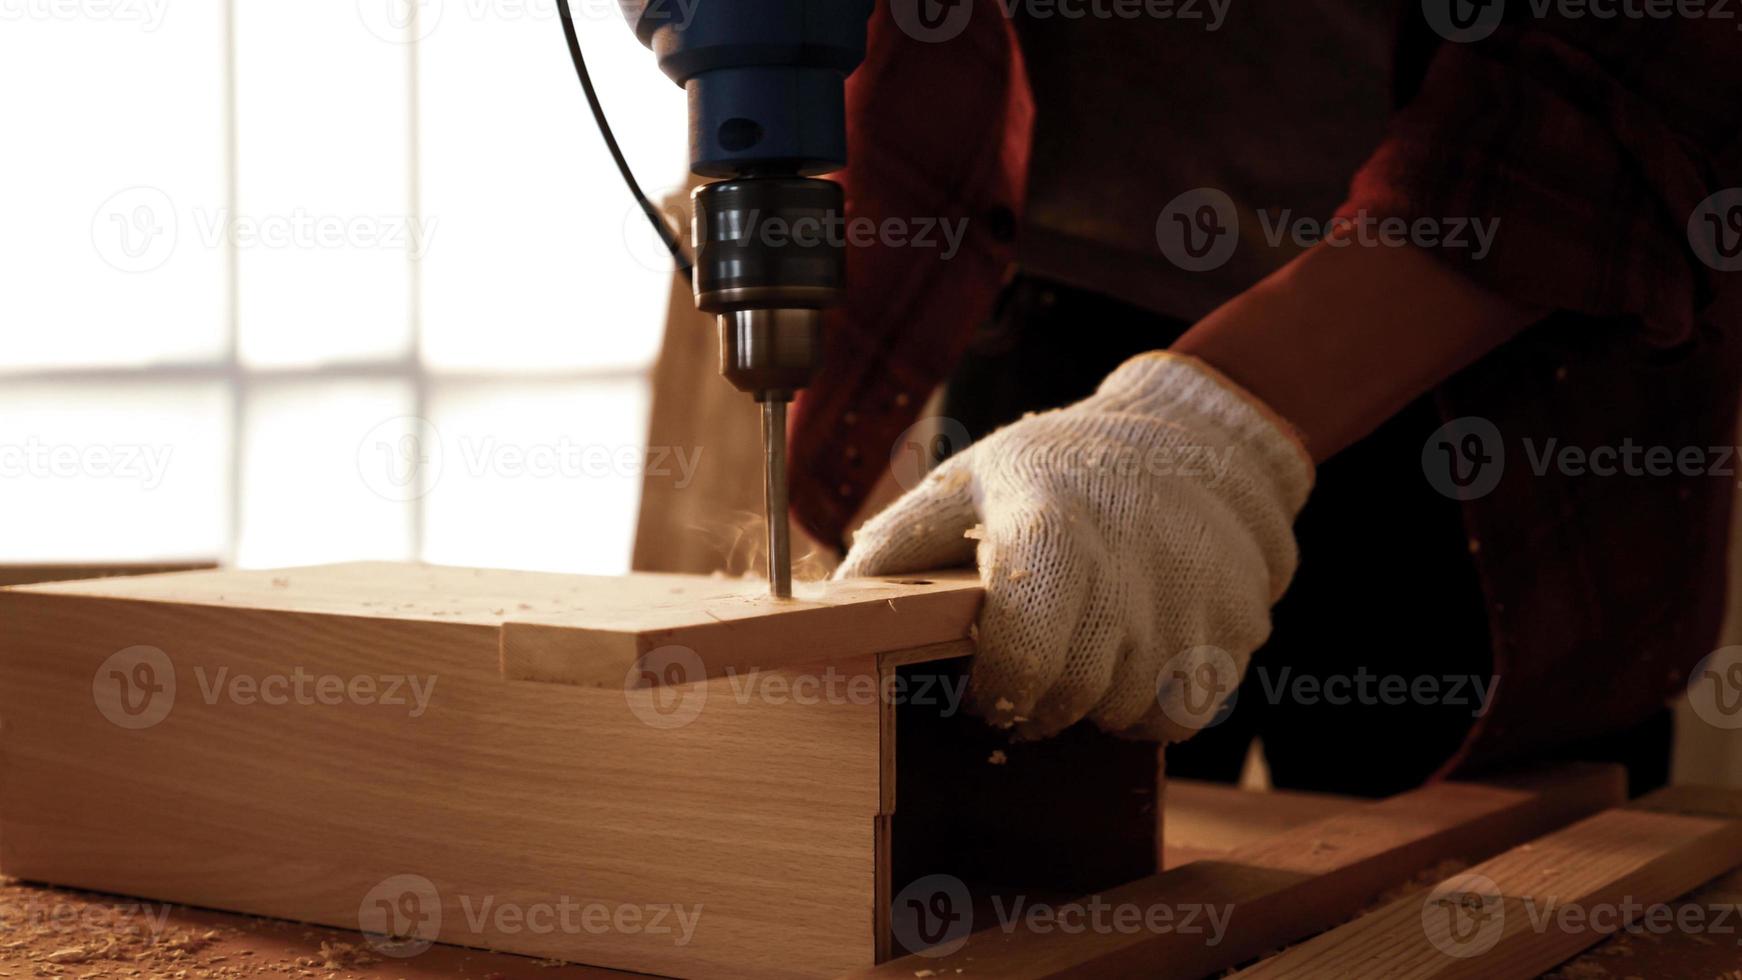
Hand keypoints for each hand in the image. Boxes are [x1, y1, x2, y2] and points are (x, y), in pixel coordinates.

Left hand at [836, 353, 1313, 740]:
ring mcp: (1194, 603)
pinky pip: (1182, 717)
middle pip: (1072, 698)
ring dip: (1098, 699)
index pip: (1022, 658)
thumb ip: (896, 545)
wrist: (1198, 440)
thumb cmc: (1062, 467)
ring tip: (1091, 639)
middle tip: (1031, 665)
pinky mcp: (1239, 628)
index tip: (981, 682)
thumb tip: (826, 609)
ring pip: (1129, 714)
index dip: (994, 690)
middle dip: (1039, 699)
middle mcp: (1128, 570)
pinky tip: (1139, 649)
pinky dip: (1154, 704)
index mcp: (1049, 530)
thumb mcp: (970, 479)